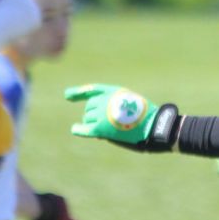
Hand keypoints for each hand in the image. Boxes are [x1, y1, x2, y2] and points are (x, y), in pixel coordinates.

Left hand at [65, 84, 179, 151]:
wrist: (151, 124)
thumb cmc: (144, 115)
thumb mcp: (129, 102)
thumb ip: (111, 106)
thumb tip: (92, 124)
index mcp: (112, 92)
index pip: (92, 90)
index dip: (78, 92)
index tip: (67, 95)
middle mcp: (103, 101)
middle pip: (90, 107)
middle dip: (94, 114)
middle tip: (110, 123)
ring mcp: (100, 115)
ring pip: (88, 118)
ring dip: (93, 123)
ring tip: (111, 128)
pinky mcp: (100, 129)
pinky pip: (85, 129)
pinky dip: (79, 129)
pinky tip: (75, 129)